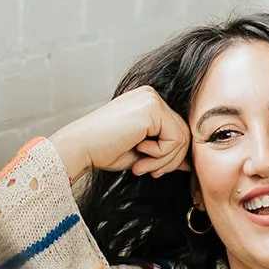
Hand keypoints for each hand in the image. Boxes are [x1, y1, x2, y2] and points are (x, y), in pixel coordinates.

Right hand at [51, 87, 191, 180]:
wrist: (80, 147)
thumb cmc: (103, 150)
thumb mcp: (142, 153)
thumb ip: (164, 153)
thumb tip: (188, 163)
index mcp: (148, 104)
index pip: (177, 131)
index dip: (170, 157)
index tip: (152, 170)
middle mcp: (151, 97)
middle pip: (183, 134)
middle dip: (170, 160)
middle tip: (148, 171)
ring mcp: (152, 99)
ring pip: (182, 138)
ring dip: (164, 160)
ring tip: (141, 166)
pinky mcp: (152, 108)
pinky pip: (175, 139)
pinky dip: (160, 155)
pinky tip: (140, 154)